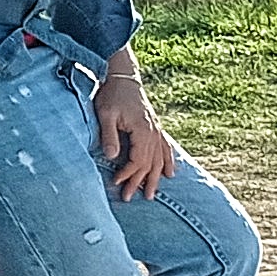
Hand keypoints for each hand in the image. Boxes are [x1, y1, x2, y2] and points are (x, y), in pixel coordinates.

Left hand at [93, 73, 178, 197]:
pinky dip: (168, 162)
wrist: (123, 77)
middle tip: (130, 198)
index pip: (137, 161)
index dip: (127, 174)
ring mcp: (157, 130)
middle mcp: (153, 133)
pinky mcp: (155, 127)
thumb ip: (110, 136)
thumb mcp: (106, 114)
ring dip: (155, 178)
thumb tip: (111, 157)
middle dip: (141, 183)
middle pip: (150, 164)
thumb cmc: (112, 95)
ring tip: (151, 194)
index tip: (116, 183)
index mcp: (143, 131)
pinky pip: (166, 148)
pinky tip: (170, 173)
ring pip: (160, 160)